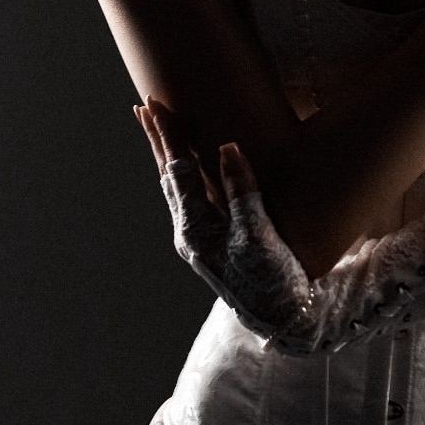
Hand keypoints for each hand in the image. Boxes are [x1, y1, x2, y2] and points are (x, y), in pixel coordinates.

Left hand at [136, 99, 310, 329]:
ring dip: (166, 155)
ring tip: (157, 130)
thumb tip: (226, 147)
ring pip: (175, 188)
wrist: (279, 318)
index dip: (169, 136)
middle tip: (145, 107)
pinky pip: (189, 199)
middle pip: (168, 176)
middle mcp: (189, 233)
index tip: (158, 107)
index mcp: (196, 228)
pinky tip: (186, 168)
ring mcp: (197, 239)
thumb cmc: (271, 279)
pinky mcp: (211, 242)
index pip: (178, 171)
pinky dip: (183, 175)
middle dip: (158, 141)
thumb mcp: (259, 234)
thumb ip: (242, 191)